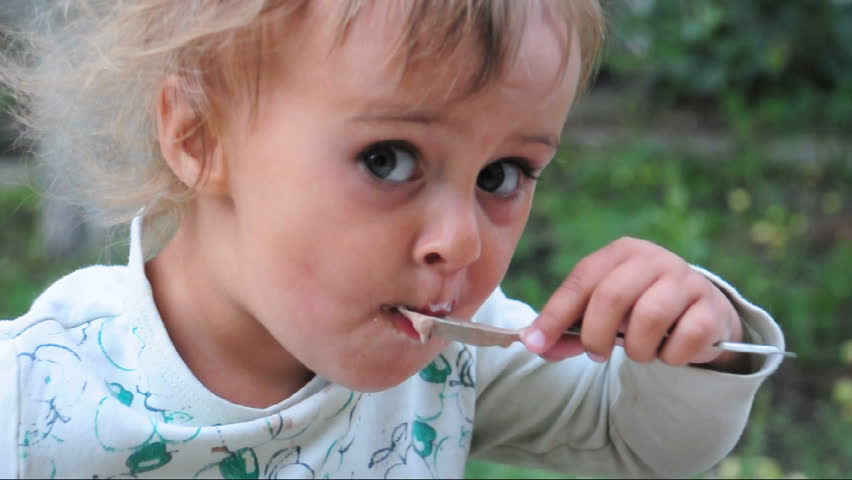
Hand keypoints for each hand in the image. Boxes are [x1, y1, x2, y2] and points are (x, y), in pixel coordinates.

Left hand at [520, 237, 743, 368]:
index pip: (581, 280)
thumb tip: (534, 344)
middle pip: (612, 296)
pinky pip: (685, 338)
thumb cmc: (639, 312)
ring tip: (639, 353)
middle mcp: (654, 258)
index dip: (555, 314)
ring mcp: (686, 279)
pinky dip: (671, 356)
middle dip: (596, 335)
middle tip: (596, 355)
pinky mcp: (711, 307)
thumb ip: (568, 330)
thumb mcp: (602, 315)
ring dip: (637, 349)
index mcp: (620, 252)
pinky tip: (670, 353)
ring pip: (650, 317)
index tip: (536, 343)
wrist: (700, 316)